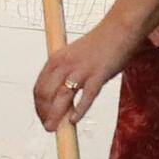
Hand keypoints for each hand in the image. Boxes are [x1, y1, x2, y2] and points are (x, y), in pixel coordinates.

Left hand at [34, 11, 141, 133]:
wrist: (119, 29)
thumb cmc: (99, 44)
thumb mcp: (74, 56)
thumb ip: (66, 73)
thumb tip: (62, 97)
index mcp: (56, 59)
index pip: (39, 88)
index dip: (38, 106)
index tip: (42, 117)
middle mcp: (65, 64)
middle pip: (46, 94)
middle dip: (44, 113)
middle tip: (48, 127)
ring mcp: (81, 70)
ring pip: (62, 97)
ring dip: (56, 116)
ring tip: (54, 129)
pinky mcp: (98, 74)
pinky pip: (86, 96)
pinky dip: (79, 110)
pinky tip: (75, 120)